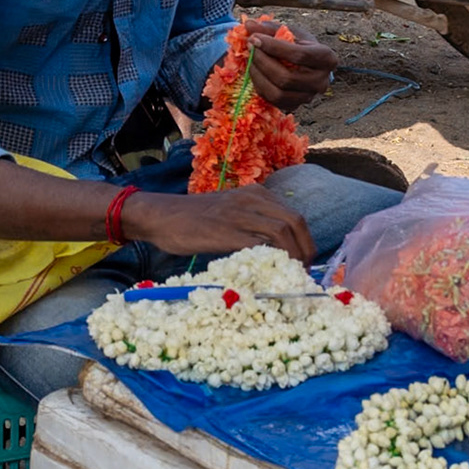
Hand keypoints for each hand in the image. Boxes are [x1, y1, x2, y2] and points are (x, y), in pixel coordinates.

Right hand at [123, 187, 315, 261]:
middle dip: (306, 248)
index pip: (294, 215)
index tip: (306, 260)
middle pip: (295, 221)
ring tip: (293, 275)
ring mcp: (238, 215)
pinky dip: (271, 260)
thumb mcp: (231, 211)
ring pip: (281, 232)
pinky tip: (272, 273)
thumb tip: (276, 249)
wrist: (161, 216)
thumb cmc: (194, 218)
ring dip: (294, 256)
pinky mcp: (225, 232)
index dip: (306, 239)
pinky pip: (258, 245)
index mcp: (255, 194)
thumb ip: (252, 222)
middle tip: (305, 270)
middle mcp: (251, 200)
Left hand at [243, 19, 336, 111]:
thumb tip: (249, 24)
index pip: (299, 55)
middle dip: (263, 61)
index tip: (254, 38)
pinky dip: (260, 86)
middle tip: (250, 47)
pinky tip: (255, 71)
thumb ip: (269, 28)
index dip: (274, 47)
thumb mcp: (289, 31)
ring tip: (250, 59)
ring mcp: (309, 97)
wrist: (306, 63)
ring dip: (258, 76)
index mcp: (327, 58)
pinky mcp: (296, 106)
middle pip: (287, 78)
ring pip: (278, 93)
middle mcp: (322, 81)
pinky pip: (273, 101)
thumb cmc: (298, 43)